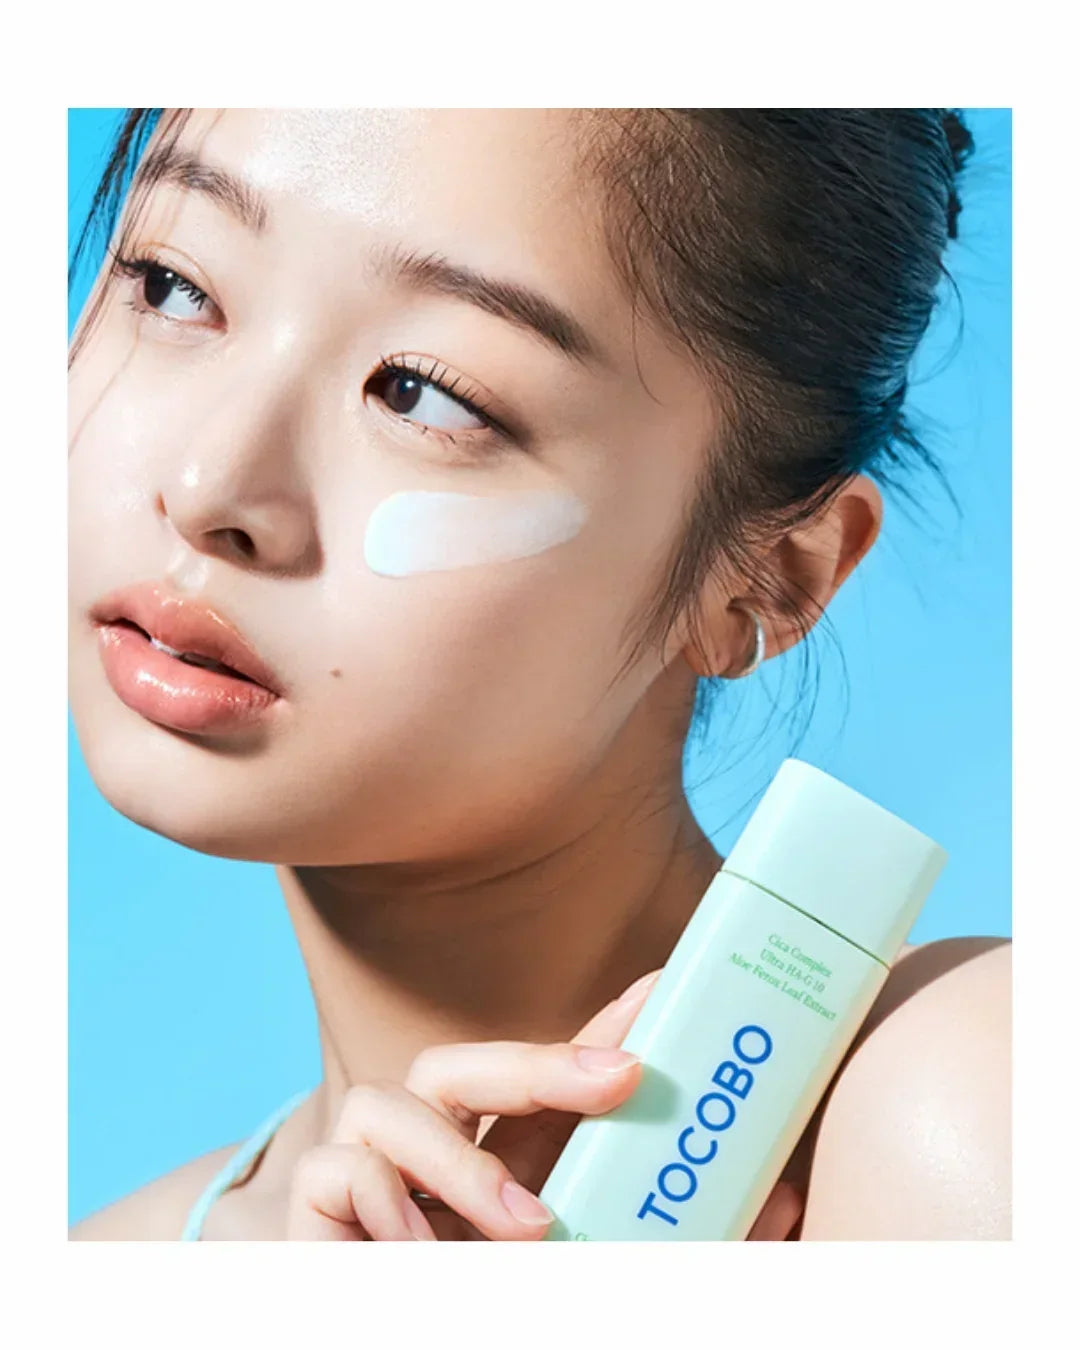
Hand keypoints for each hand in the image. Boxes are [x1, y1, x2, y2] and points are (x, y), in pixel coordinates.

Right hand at [286, 970, 802, 1240]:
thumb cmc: (481, 1319)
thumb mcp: (591, 1282)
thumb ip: (675, 1244)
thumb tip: (787, 1197)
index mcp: (492, 1174)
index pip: (541, 1085)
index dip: (596, 1032)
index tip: (665, 989)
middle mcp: (425, 1162)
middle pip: (461, 1065)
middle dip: (538, 1060)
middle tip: (623, 1077)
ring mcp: (364, 1180)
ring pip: (390, 1099)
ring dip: (462, 1163)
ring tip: (529, 1232)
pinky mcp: (311, 1211)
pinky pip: (337, 1167)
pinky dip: (384, 1204)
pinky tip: (416, 1256)